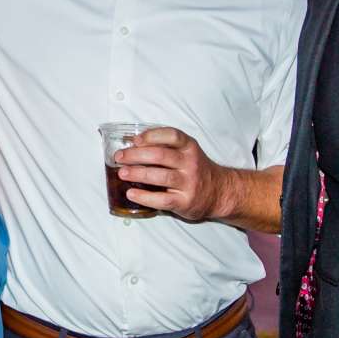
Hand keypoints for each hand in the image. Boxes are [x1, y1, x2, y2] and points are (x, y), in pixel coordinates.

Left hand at [112, 127, 227, 221]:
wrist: (218, 192)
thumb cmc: (196, 170)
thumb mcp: (187, 153)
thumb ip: (166, 148)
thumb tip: (132, 145)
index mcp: (189, 147)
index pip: (171, 136)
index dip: (151, 136)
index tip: (135, 140)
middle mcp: (190, 163)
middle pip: (160, 155)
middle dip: (135, 155)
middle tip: (120, 158)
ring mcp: (188, 183)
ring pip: (159, 176)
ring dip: (137, 173)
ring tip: (122, 173)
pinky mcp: (185, 201)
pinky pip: (161, 199)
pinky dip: (144, 196)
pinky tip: (131, 193)